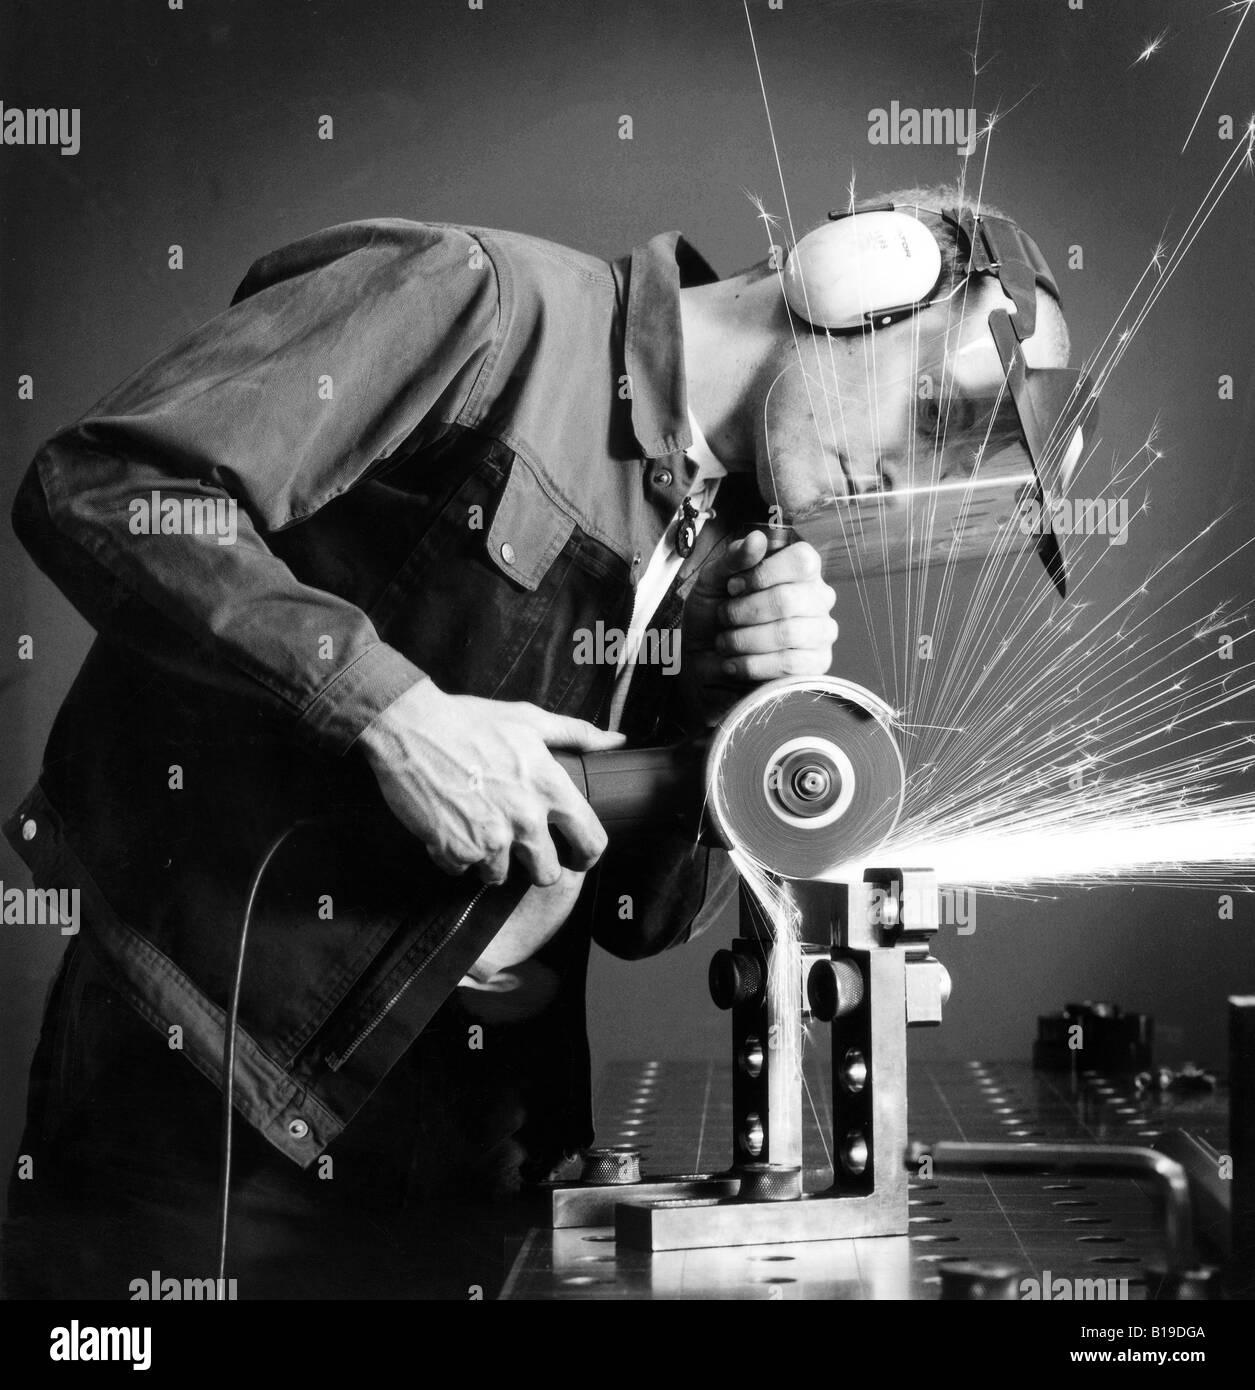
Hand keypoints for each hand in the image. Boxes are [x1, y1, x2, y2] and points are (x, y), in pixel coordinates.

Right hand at [357, 681, 624, 886]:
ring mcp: (489, 839)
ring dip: (489, 861)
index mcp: (549, 788)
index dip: (587, 854)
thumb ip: (576, 733)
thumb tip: (617, 740)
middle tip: (519, 849)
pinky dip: (455, 855)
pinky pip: (461, 870)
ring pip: (499, 876)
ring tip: (477, 830)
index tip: (576, 856)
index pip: (591, 841)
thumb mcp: (529, 719)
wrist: (409, 727)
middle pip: (546, 874)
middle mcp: (525, 820)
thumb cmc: (469, 721)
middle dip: (534, 866)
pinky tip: (450, 828)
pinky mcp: (453, 849)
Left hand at [681, 532, 837, 724]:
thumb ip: (734, 558)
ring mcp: (821, 632)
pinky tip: (734, 663)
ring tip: (726, 642)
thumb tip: (756, 539)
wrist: (703, 660)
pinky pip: (790, 664)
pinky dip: (753, 664)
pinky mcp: (816, 664)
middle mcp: (818, 597)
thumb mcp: (713, 580)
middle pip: (788, 600)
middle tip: (724, 617)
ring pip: (788, 633)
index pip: (802, 561)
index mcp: (800, 569)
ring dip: (744, 640)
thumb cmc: (714, 615)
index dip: (763, 574)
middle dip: (744, 611)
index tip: (733, 586)